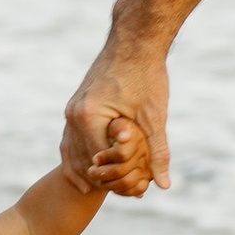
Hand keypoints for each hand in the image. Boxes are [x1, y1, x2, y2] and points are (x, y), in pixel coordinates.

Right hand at [64, 46, 169, 194]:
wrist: (134, 40)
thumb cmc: (146, 75)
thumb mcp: (154, 116)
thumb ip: (157, 152)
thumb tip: (164, 184)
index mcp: (89, 117)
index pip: (98, 163)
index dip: (115, 180)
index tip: (133, 192)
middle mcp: (73, 114)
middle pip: (81, 161)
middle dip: (101, 179)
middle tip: (123, 194)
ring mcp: (71, 109)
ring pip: (71, 152)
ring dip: (87, 170)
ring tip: (106, 189)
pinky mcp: (75, 105)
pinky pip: (72, 138)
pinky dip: (81, 155)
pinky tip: (95, 168)